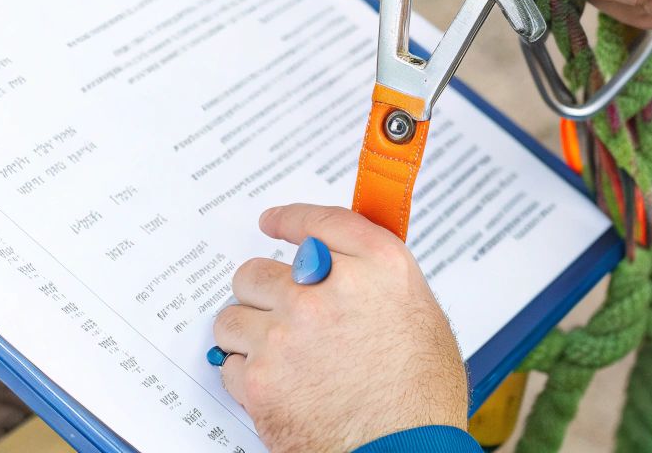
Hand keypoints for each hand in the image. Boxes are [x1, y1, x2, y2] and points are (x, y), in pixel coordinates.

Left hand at [213, 205, 466, 452]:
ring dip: (248, 332)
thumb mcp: (420, 313)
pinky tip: (274, 384)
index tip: (272, 222)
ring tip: (275, 355)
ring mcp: (289, 331)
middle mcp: (328, 288)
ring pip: (234, 315)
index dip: (289, 220)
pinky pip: (229, 362)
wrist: (407, 449)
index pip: (320, 222)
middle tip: (277, 314)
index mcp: (378, 266)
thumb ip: (377, 280)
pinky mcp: (262, 378)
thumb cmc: (422, 394)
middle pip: (261, 268)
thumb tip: (343, 268)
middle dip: (264, 291)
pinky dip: (245, 374)